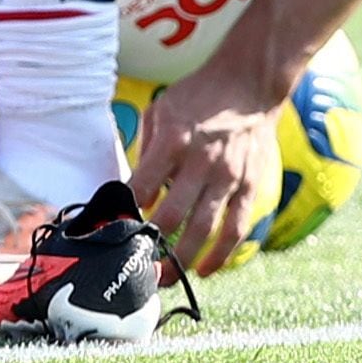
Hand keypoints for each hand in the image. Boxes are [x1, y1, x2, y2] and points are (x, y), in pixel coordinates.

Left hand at [129, 62, 283, 276]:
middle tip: (137, 268)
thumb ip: (146, 152)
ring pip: (204, 231)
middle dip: (151, 248)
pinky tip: (206, 270)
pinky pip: (236, 229)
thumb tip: (134, 192)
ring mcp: (228, 177)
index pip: (140, 187)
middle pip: (171, 218)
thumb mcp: (160, 112)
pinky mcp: (250, 186)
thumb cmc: (198, 97)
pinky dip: (221, 254)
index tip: (111, 231)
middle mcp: (200, 162)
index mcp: (172, 140)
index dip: (123, 214)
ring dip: (182, 261)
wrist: (249, 84)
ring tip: (165, 278)